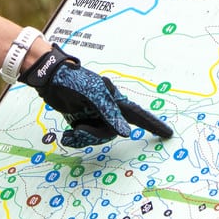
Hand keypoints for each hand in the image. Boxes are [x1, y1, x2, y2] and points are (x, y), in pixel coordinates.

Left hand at [20, 49, 173, 148]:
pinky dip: (76, 139)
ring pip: (97, 137)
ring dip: (83, 138)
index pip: (139, 115)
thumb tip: (125, 132)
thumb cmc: (74, 81)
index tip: (168, 134)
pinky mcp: (82, 121)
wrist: (50, 79)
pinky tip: (67, 135)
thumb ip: (110, 114)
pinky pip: (85, 138)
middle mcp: (107, 110)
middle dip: (94, 135)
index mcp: (115, 100)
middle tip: (79, 129)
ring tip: (71, 132)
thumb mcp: (93, 95)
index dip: (154, 125)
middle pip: (111, 132)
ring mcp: (95, 116)